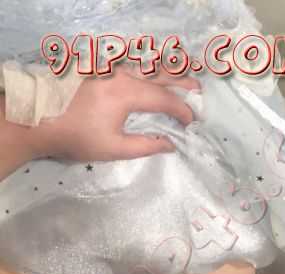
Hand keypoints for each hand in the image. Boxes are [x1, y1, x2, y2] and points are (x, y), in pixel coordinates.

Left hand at [27, 66, 200, 161]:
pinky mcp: (97, 68)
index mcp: (126, 93)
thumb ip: (146, 146)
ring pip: (145, 65)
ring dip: (166, 72)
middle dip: (183, 82)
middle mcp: (120, 74)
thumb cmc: (75, 137)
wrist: (36, 120)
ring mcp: (108, 68)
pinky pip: (129, 65)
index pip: (165, 99)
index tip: (191, 123)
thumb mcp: (113, 149)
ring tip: (181, 79)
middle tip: (199, 90)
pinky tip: (152, 77)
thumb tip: (171, 145)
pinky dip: (146, 70)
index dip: (183, 111)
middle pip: (160, 73)